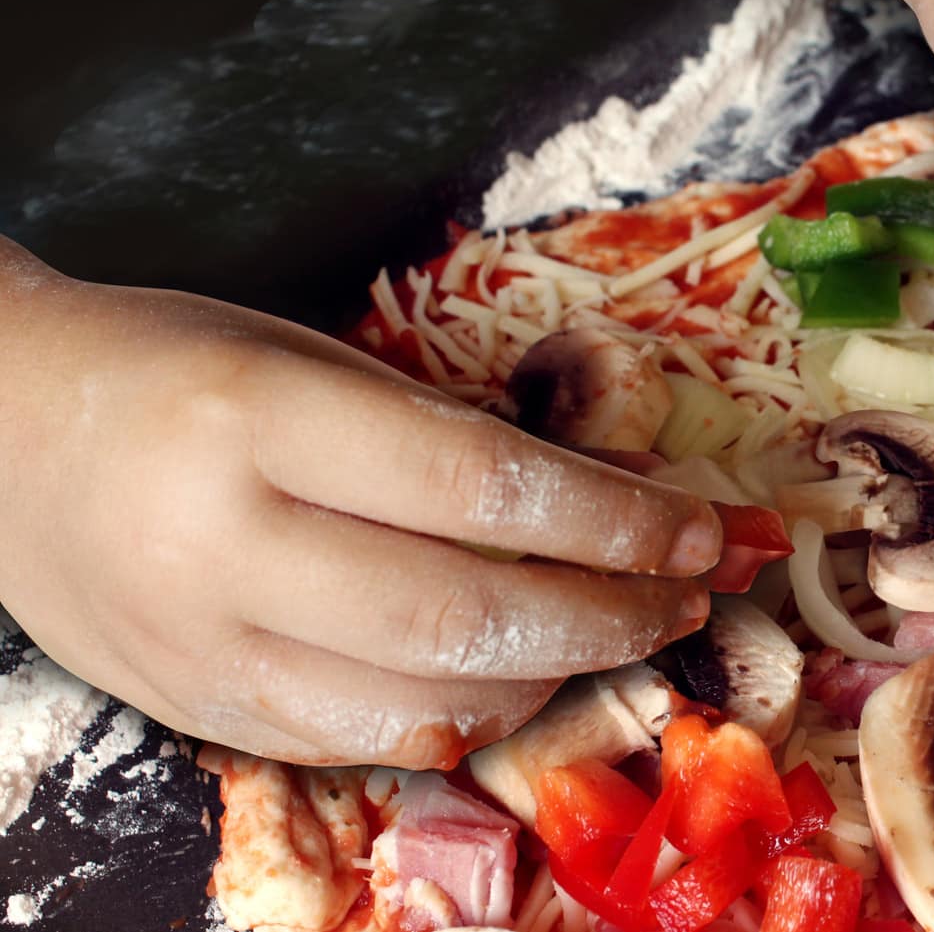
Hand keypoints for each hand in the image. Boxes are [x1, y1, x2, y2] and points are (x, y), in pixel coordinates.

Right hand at [0, 237, 719, 768]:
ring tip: (618, 631)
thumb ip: (451, 436)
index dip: (614, 520)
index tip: (698, 529)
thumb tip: (618, 500)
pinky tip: (520, 675)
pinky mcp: (200, 710)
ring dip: (556, 677)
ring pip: (427, 702)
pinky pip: (365, 741)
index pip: (482, 487)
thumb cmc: (176, 371)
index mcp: (257, 417)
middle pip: (469, 614)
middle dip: (610, 613)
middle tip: (683, 594)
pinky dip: (467, 715)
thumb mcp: (312, 359)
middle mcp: (223, 542)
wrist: (0, 436)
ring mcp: (204, 646)